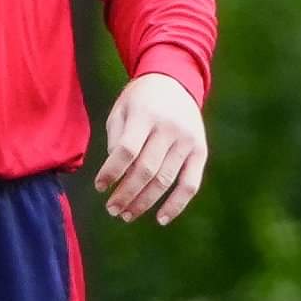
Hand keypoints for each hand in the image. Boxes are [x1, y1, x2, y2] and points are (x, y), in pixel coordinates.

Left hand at [93, 70, 209, 224]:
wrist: (175, 81)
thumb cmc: (140, 100)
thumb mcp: (121, 110)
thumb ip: (116, 140)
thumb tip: (116, 175)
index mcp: (146, 115)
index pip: (127, 151)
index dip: (111, 172)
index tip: (100, 187)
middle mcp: (170, 129)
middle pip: (146, 170)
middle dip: (126, 194)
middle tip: (111, 209)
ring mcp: (188, 141)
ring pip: (165, 180)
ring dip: (144, 202)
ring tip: (127, 215)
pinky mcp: (201, 151)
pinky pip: (191, 184)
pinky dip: (177, 204)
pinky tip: (161, 219)